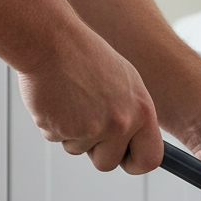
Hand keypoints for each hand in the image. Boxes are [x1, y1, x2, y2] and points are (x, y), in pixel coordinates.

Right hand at [17, 22, 163, 174]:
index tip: (126, 159)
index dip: (136, 163)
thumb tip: (140, 144)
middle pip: (108, 163)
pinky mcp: (62, 129)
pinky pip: (57, 140)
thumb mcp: (126, 83)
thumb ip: (135, 116)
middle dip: (95, 150)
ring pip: (80, 151)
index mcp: (142, 111)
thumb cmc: (86, 55)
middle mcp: (121, 122)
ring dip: (72, 133)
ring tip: (70, 100)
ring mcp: (92, 128)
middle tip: (86, 120)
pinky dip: (53, 123)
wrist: (49, 37)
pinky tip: (55, 98)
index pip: (150, 158)